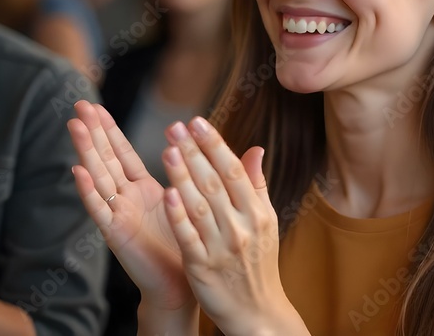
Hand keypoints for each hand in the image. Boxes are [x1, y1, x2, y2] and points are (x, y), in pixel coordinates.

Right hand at [68, 101, 192, 310]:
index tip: (96, 105)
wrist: (181, 286)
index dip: (110, 130)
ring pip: (99, 177)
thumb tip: (253, 148)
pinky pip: (100, 210)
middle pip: (106, 159)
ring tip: (76, 126)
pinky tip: (78, 171)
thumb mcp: (198, 202)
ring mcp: (119, 215)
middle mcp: (127, 199)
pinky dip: (88, 191)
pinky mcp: (117, 234)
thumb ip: (211, 174)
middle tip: (79, 103)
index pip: (123, 153)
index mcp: (144, 190)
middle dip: (93, 131)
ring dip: (87, 151)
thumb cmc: (187, 245)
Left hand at [162, 117, 305, 334]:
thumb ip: (256, 185)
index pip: (233, 170)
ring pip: (200, 206)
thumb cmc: (258, 263)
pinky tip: (168, 194)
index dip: (214, 144)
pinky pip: (189, 237)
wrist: (257, 311)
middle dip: (193, 152)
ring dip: (183, 176)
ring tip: (167, 150)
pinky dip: (179, 216)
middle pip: (215, 183)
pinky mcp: (202, 266)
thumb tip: (255, 149)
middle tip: (175, 127)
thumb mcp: (266, 222)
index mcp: (256, 212)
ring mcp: (221, 246)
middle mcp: (241, 226)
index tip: (197, 122)